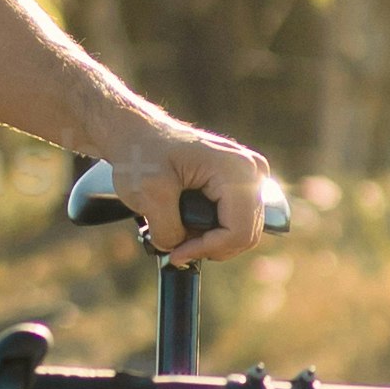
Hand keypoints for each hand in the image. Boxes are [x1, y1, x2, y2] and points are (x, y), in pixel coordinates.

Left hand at [103, 129, 275, 256]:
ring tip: (178, 234)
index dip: (207, 249)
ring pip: (242, 232)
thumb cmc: (142, 155)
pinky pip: (236, 223)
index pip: (238, 230)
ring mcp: (249, 177)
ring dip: (210, 242)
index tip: (176, 253)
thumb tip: (177, 250)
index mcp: (237, 169)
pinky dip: (212, 233)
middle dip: (209, 247)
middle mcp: (252, 172)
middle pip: (245, 234)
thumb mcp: (149, 193)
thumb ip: (168, 229)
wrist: (137, 135)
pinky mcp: (240, 185)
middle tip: (176, 248)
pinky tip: (187, 226)